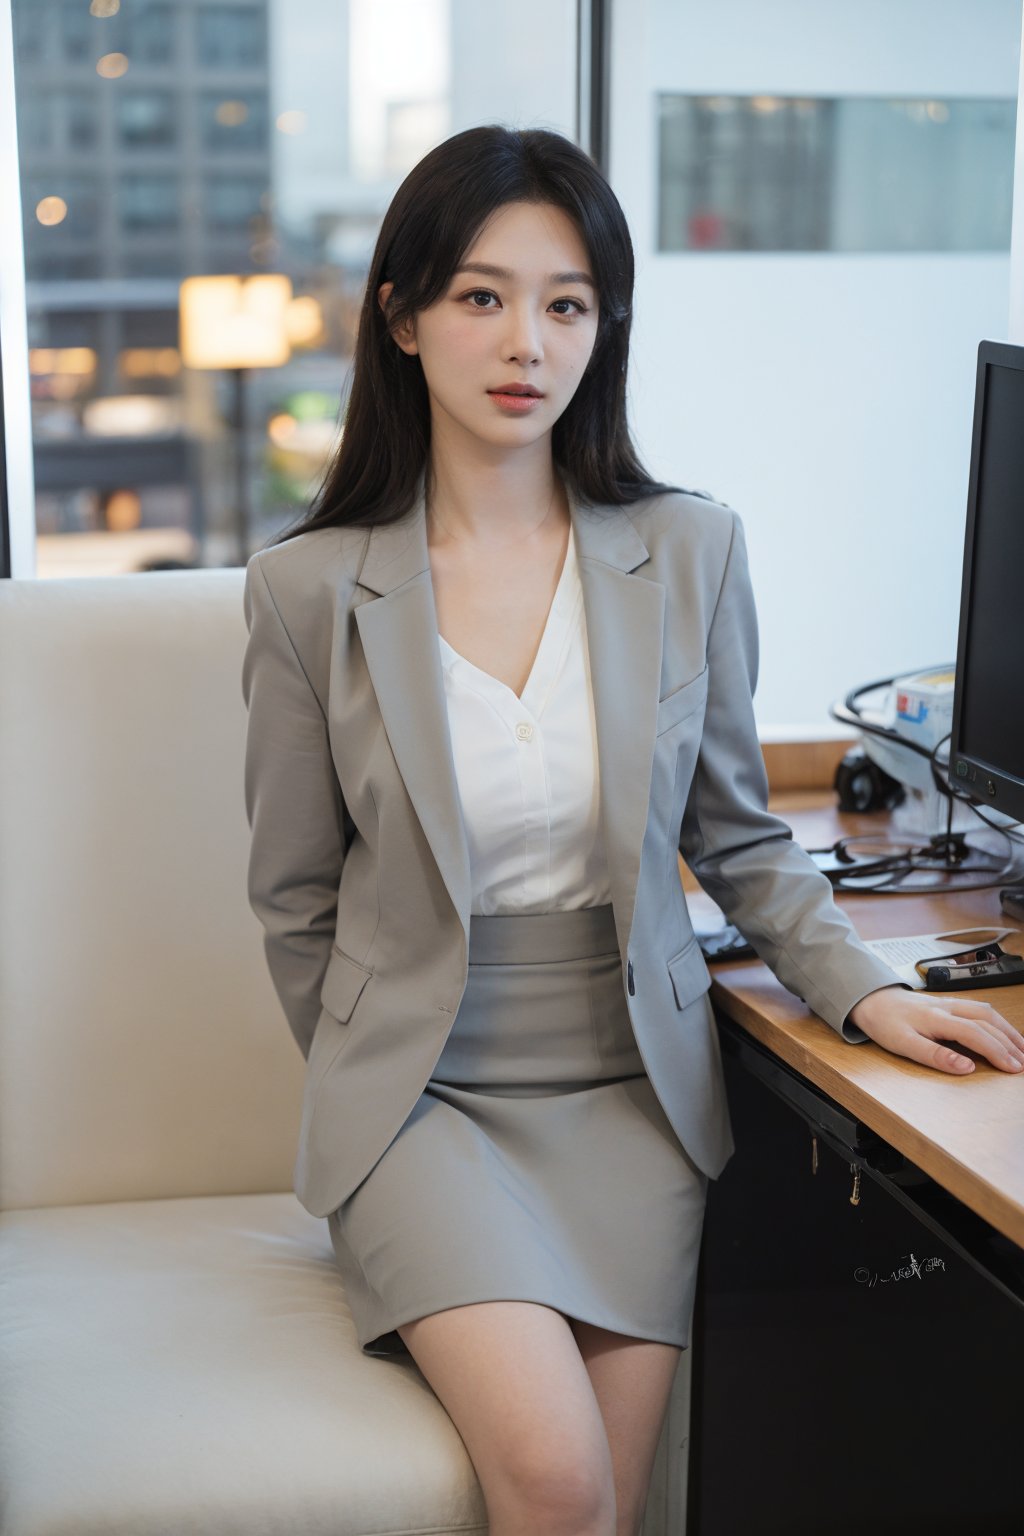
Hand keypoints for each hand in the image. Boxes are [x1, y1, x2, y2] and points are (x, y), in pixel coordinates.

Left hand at [847, 984, 1023, 1074]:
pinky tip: (1003, 1030)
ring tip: (1023, 1048)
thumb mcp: (903, 1044)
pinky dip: (997, 1021)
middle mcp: (948, 1007)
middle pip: (988, 1021)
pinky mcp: (949, 1003)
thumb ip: (934, 1056)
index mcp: (938, 1017)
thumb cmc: (885, 1022)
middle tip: (1023, 1063)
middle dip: (1010, 1042)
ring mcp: (950, 1002)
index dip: (998, 1051)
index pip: (977, 1034)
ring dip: (1008, 1030)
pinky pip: (981, 1009)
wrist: (870, 999)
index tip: (1013, 1068)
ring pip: (987, 1012)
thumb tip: (966, 1067)